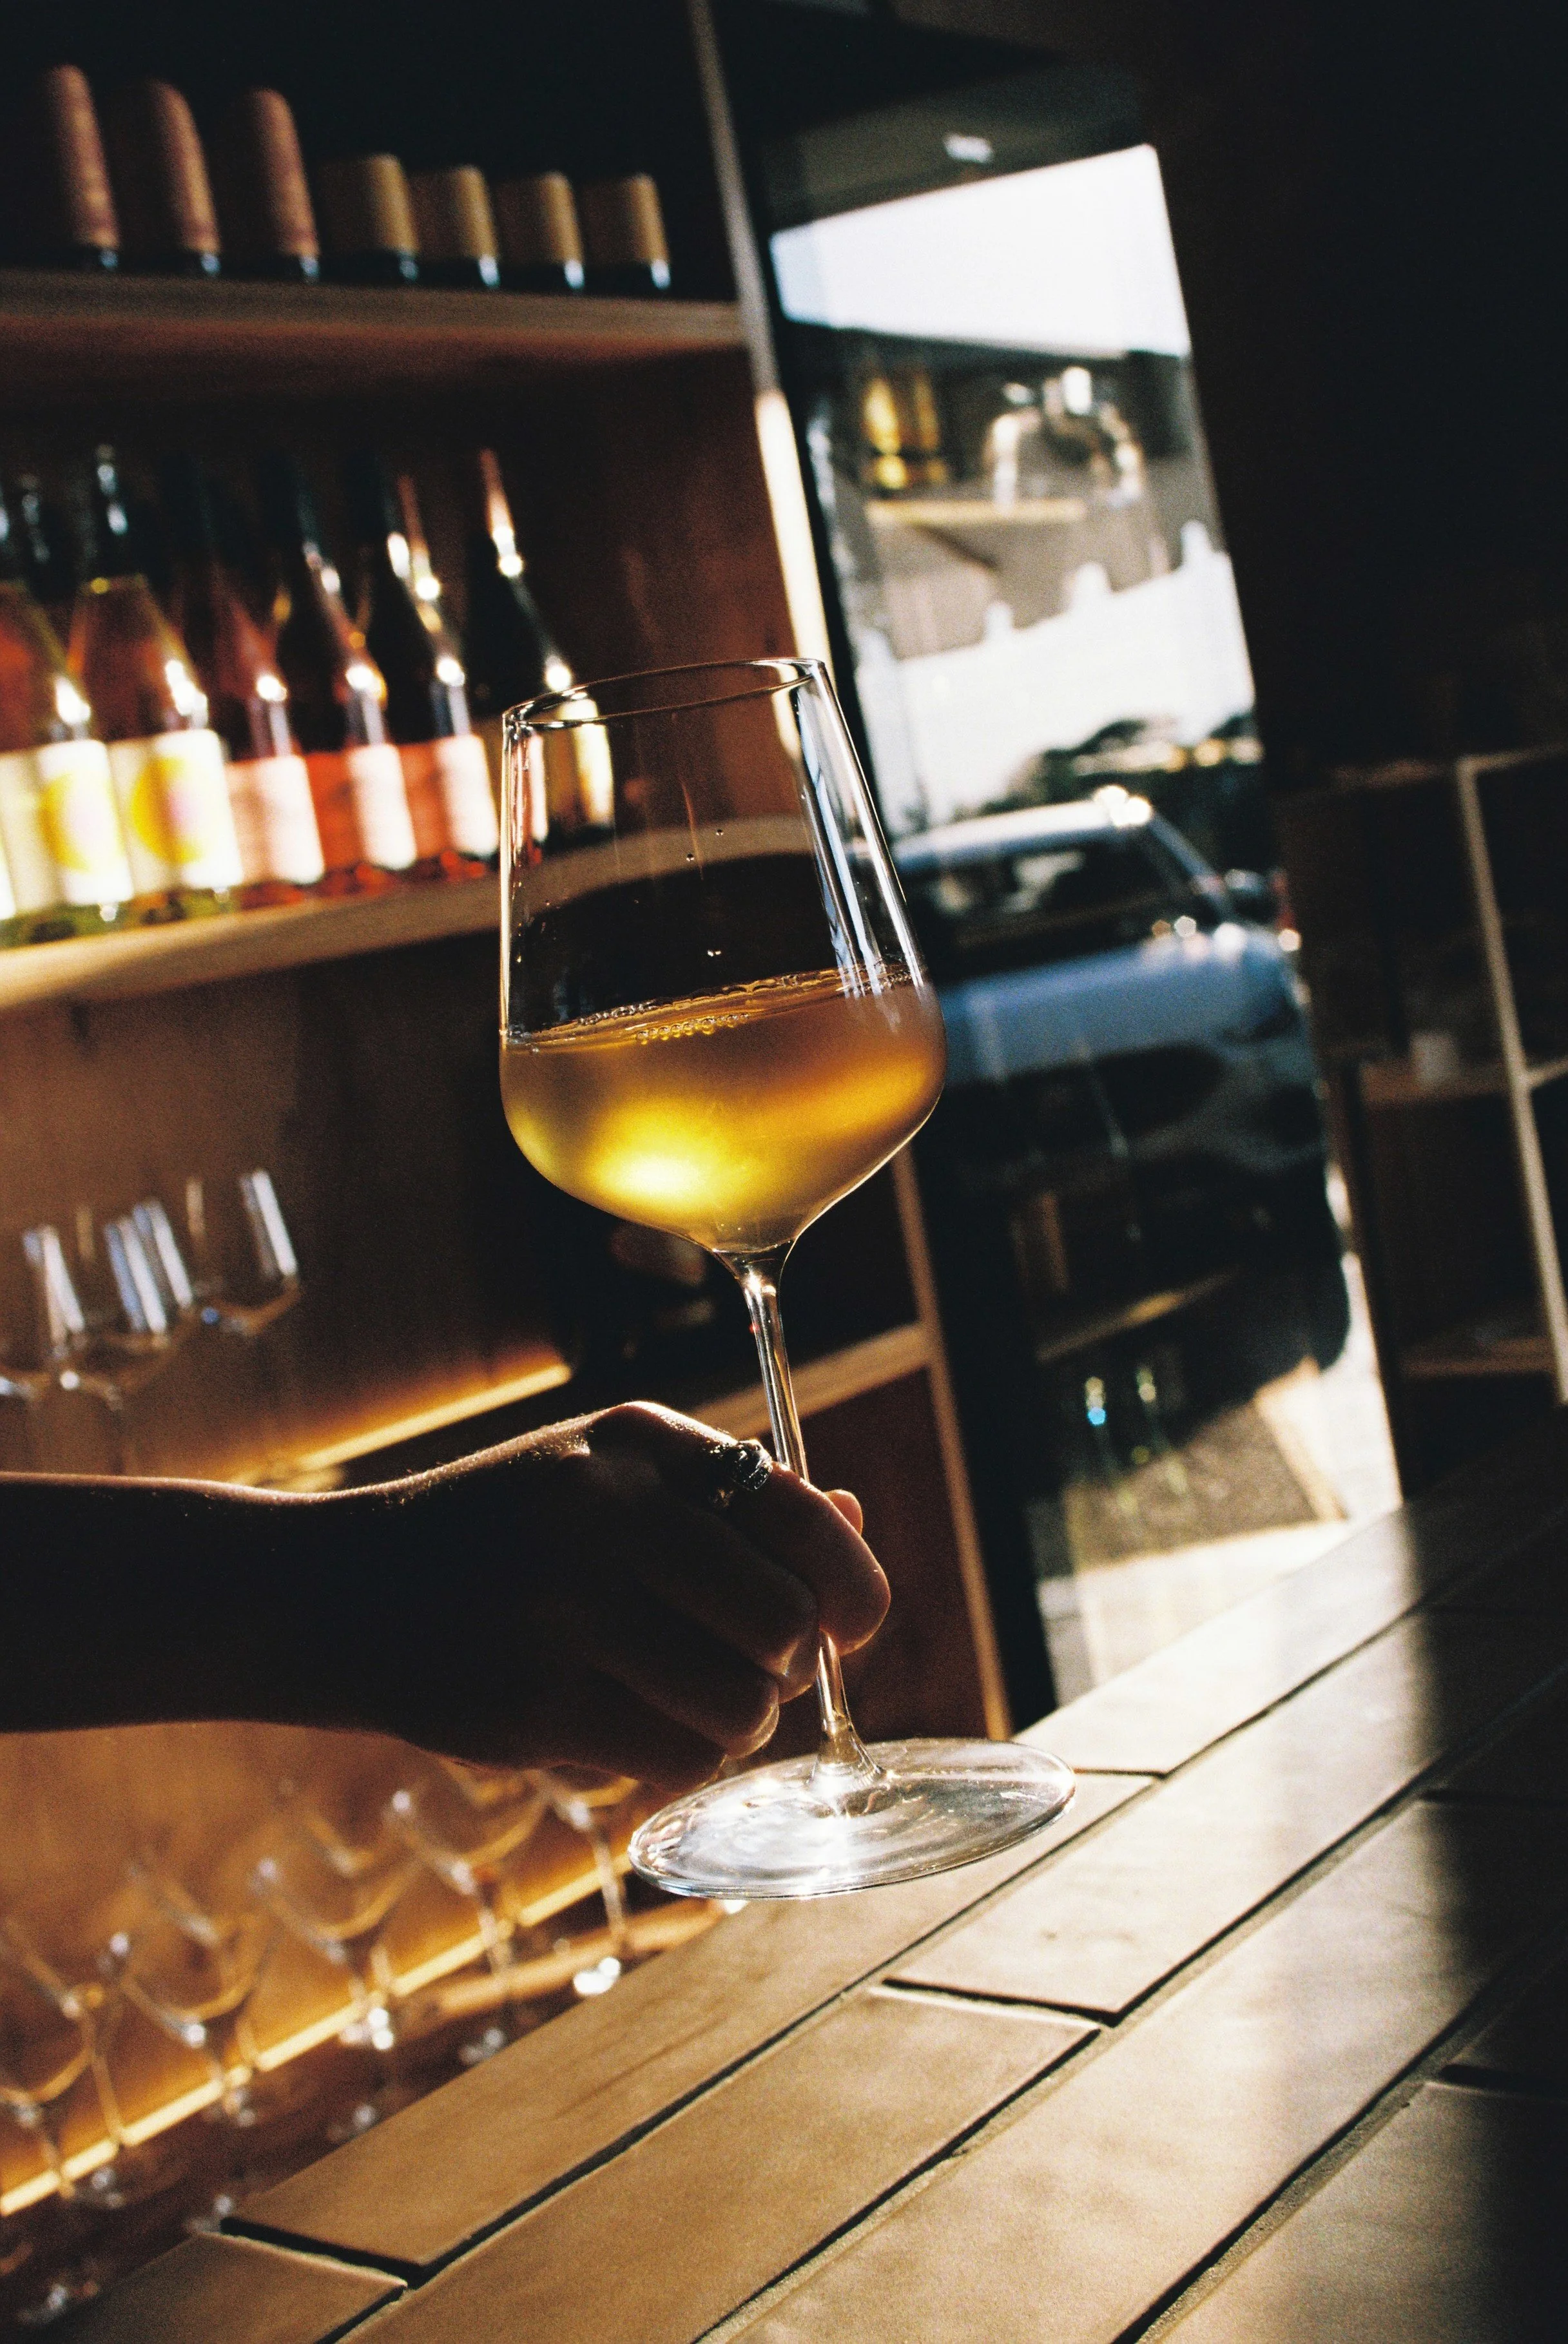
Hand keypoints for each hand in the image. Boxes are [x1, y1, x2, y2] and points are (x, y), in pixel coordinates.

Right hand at [359, 1403, 889, 1787]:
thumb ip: (733, 1502)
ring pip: (742, 1705)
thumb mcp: (611, 1478)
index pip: (805, 1519)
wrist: (340, 1590)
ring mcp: (566, 1608)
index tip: (843, 1626)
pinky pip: (677, 1758)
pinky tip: (641, 1732)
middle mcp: (608, 1512)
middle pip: (785, 1624)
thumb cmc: (506, 1534)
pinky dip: (681, 1760)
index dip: (852, 1589)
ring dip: (738, 1724)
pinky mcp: (533, 1703)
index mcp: (642, 1443)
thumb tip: (855, 1521)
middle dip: (785, 1667)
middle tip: (745, 1671)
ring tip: (690, 1704)